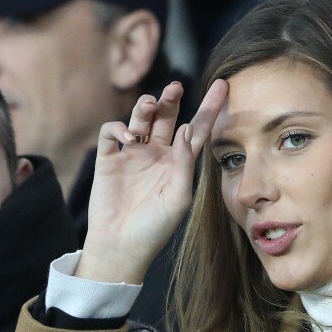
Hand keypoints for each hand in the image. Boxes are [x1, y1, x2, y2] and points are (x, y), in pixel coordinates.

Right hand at [76, 80, 227, 283]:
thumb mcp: (179, 197)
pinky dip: (118, 128)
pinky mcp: (108, 160)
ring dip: (145, 107)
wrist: (122, 246)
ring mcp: (132, 155)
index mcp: (178, 163)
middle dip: (171, 100)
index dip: (209, 108)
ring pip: (140, 120)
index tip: (223, 85)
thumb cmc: (155, 227)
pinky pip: (111, 133)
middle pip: (166, 118)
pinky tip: (129, 137)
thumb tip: (186, 128)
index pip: (197, 130)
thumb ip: (184, 163)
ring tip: (151, 104)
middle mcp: (157, 155)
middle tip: (175, 87)